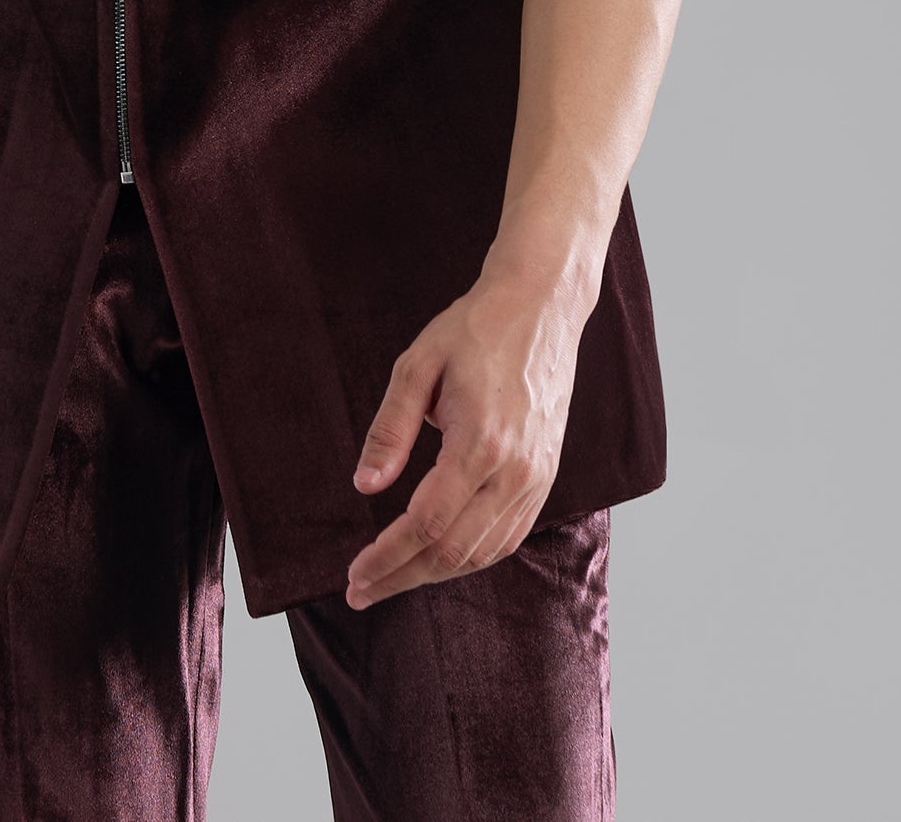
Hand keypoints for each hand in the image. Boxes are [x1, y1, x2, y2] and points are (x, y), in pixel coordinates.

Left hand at [344, 252, 584, 607]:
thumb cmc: (473, 330)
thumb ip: (390, 428)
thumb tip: (365, 486)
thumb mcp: (417, 364)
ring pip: (485, 552)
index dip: (387, 557)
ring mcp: (537, 478)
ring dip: (436, 573)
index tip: (354, 574)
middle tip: (360, 591)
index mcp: (481, 443)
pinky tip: (442, 558)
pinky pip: (509, 536)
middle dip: (403, 576)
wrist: (540, 308)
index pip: (428, 524)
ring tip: (393, 579)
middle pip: (455, 550)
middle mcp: (515, 471)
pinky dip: (472, 558)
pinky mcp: (546, 476)